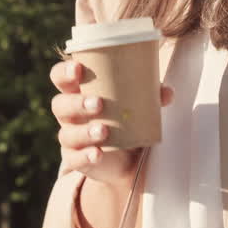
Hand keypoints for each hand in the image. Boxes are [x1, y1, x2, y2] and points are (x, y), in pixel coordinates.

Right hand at [50, 59, 173, 184]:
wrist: (128, 156)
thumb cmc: (126, 117)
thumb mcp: (138, 103)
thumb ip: (151, 96)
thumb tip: (168, 92)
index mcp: (79, 91)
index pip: (60, 77)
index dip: (64, 72)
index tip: (78, 68)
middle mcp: (70, 114)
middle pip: (60, 104)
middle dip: (77, 103)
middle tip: (99, 103)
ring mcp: (71, 137)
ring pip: (67, 133)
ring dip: (84, 131)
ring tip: (104, 130)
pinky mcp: (76, 159)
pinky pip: (74, 159)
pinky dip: (85, 156)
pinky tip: (97, 153)